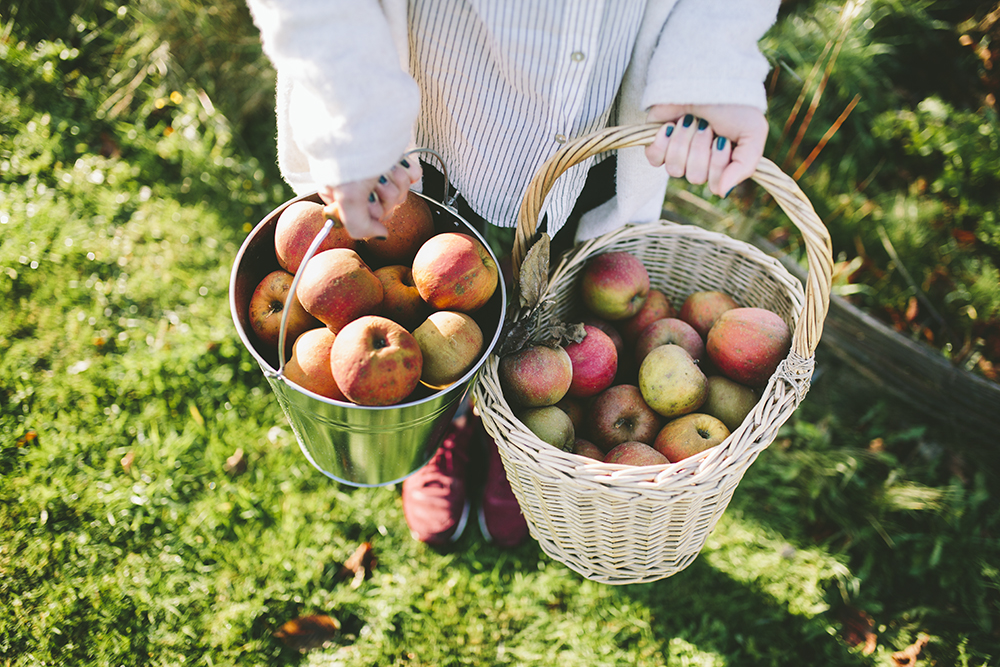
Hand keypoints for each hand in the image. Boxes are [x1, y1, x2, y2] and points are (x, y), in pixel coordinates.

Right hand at [318, 157, 422, 238]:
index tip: (367, 200)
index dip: (374, 211)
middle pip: (388, 205)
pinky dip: (408, 168)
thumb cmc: (348, 153)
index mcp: (341, 194)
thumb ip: (358, 226)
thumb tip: (381, 235)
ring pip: (401, 190)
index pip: (368, 218)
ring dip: (396, 179)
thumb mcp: (346, 197)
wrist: (362, 115)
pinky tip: (397, 161)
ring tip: (383, 166)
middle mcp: (360, 183)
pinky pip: (413, 174)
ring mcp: (379, 169)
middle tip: (376, 180)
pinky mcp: (396, 156)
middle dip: (387, 194)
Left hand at [644, 104, 767, 196]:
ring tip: (692, 120)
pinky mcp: (657, 143)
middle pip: (694, 176)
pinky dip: (662, 141)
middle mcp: (700, 163)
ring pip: (674, 168)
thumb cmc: (735, 105)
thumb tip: (721, 192)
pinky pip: (654, 159)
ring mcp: (678, 153)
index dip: (719, 162)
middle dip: (701, 146)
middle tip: (706, 124)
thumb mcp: (753, 133)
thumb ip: (745, 166)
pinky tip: (671, 125)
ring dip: (684, 139)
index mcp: (723, 165)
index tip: (724, 139)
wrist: (709, 76)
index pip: (715, 183)